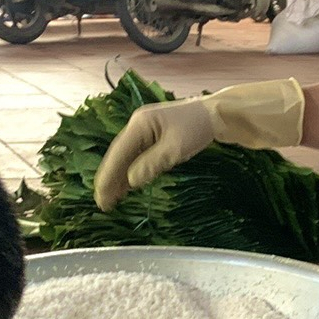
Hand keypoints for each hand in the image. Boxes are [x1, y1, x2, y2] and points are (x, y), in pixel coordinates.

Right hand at [94, 79, 304, 210]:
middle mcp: (137, 125)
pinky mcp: (153, 137)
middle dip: (110, 179)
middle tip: (103, 204)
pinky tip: (127, 186)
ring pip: (126, 157)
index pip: (118, 153)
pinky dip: (130, 171)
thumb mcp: (176, 148)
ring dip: (119, 178)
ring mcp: (144, 130)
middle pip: (118, 155)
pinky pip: (136, 155)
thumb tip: (131, 181)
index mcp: (140, 124)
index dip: (108, 176)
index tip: (102, 197)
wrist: (217, 115)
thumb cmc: (198, 128)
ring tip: (111, 199)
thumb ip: (152, 164)